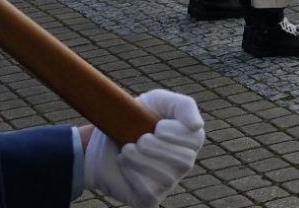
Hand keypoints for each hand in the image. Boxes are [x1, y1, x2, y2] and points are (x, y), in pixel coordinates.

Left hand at [82, 89, 204, 207]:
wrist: (101, 141)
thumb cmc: (134, 117)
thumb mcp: (157, 100)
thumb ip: (184, 106)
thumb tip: (197, 126)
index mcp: (191, 140)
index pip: (194, 139)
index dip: (172, 132)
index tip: (157, 126)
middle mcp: (185, 163)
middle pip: (182, 160)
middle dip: (154, 146)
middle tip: (138, 139)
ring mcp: (169, 183)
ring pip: (165, 176)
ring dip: (139, 158)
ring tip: (127, 150)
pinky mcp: (150, 198)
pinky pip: (148, 190)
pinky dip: (131, 173)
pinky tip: (124, 164)